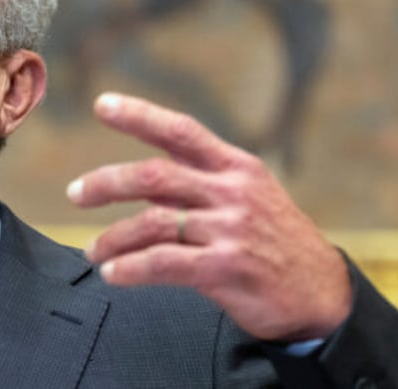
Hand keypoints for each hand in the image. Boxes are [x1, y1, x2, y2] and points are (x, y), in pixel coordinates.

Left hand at [67, 92, 351, 341]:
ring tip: (93, 250)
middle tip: (75, 192)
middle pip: (155, 176)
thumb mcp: (249, 197)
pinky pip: (164, 263)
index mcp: (236, 167)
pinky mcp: (228, 268)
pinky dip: (131, 268)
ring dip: (113, 237)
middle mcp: (232, 191)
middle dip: (106, 182)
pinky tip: (113, 274)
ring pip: (153, 222)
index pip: (181, 131)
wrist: (321, 294)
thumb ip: (200, 185)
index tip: (102, 104)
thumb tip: (140, 186)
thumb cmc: (274, 242)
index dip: (139, 115)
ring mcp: (230, 229)